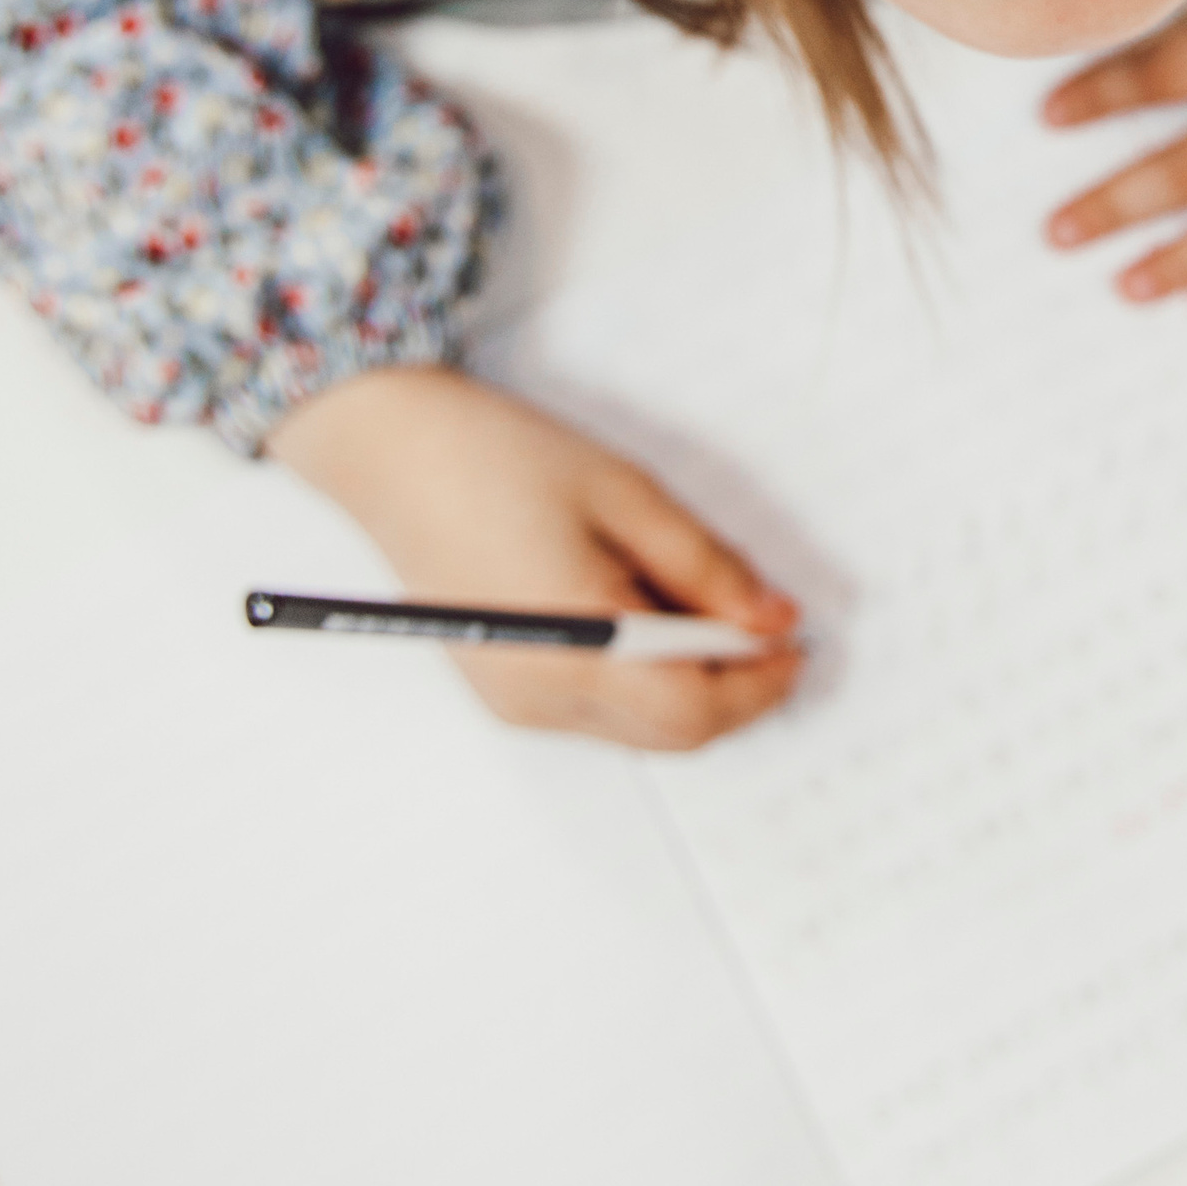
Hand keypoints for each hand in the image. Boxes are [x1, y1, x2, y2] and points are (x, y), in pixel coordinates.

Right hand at [267, 366, 801, 749]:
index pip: (695, 711)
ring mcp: (513, 703)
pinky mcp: (501, 691)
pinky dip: (642, 678)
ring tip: (696, 600)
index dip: (760, 683)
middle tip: (760, 620)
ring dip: (687, 682)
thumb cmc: (500, 459)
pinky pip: (596, 709)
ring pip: (637, 727)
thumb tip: (773, 619)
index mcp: (575, 648)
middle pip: (670, 734)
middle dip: (732, 688)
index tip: (794, 639)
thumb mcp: (627, 496)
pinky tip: (642, 609)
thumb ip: (707, 568)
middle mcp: (538, 697)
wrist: (392, 452)